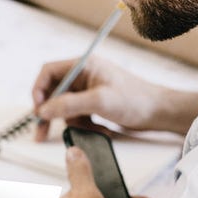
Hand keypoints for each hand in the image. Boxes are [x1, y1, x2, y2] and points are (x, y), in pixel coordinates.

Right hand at [32, 56, 166, 140]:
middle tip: (42, 132)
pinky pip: (77, 116)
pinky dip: (83, 126)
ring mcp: (89, 91)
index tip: (38, 110)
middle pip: (54, 92)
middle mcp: (84, 75)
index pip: (49, 72)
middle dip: (50, 112)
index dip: (39, 90)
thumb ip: (68, 104)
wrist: (159, 112)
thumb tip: (43, 110)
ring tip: (89, 129)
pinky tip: (99, 130)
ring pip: (64, 108)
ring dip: (71, 122)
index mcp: (84, 65)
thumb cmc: (135, 100)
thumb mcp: (99, 101)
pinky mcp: (94, 104)